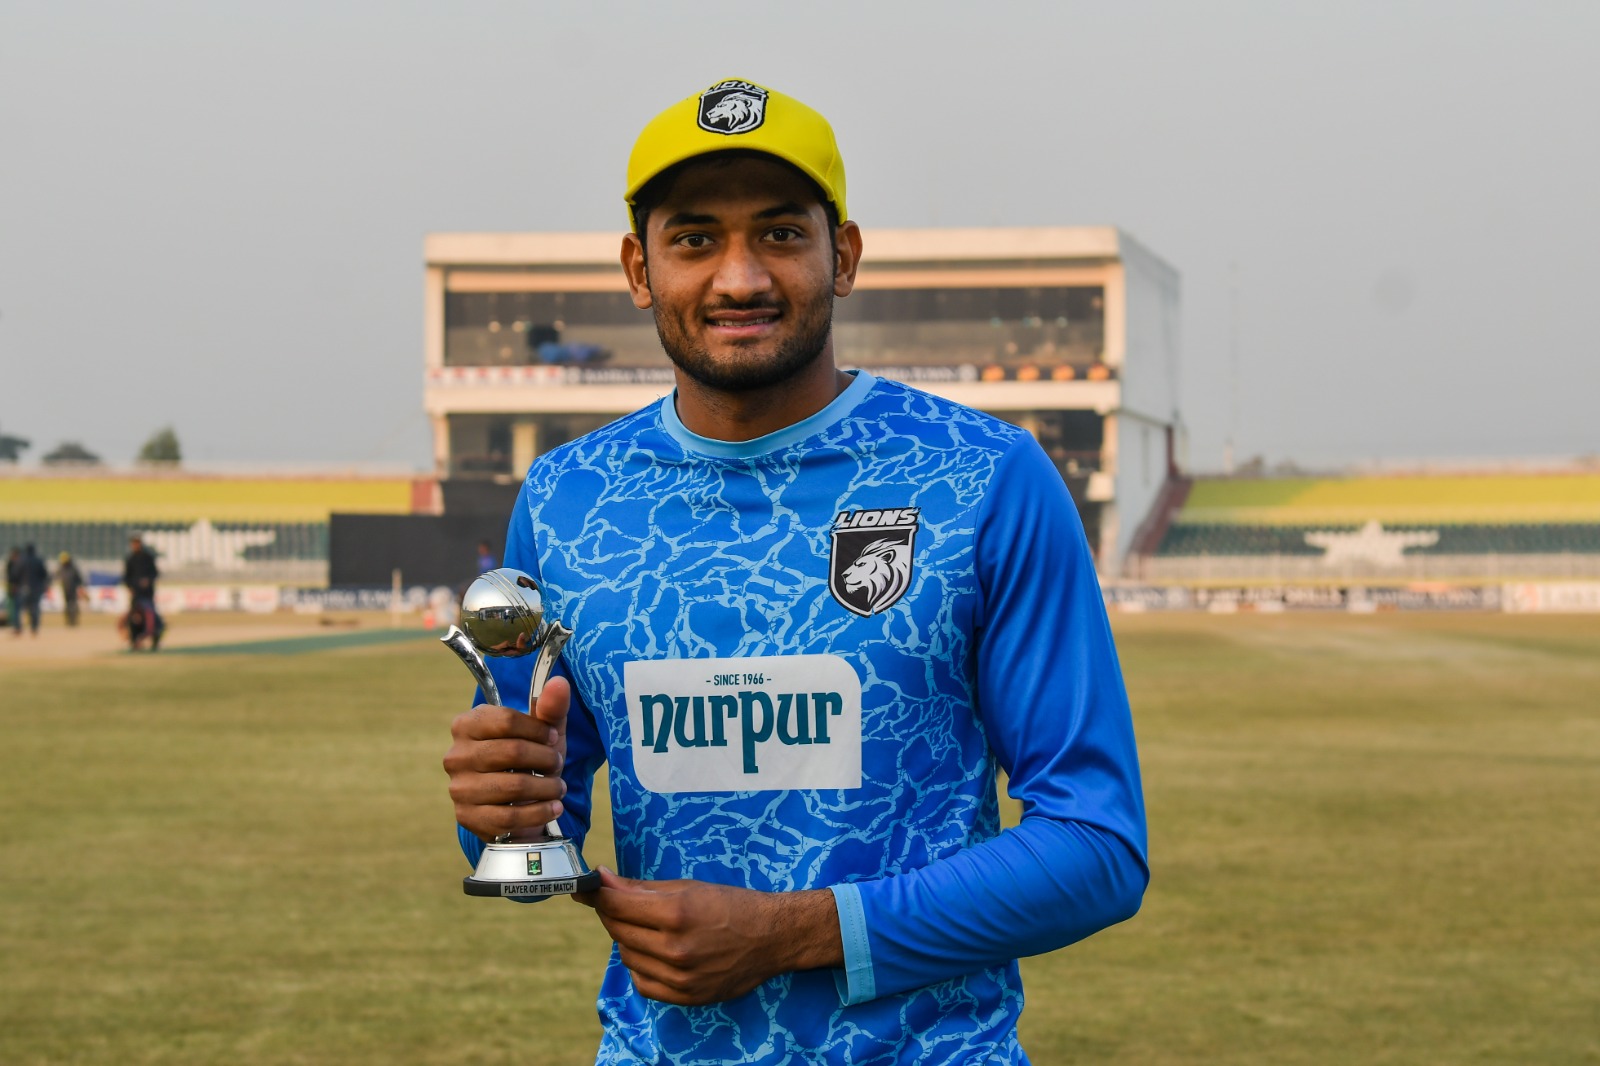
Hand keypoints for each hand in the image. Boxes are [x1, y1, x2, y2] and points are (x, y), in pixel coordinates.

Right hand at [443, 676, 569, 842]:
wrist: (516, 803)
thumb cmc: (529, 759)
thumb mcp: (542, 732)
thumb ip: (551, 708)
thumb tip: (559, 683)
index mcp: (467, 724)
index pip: (506, 720)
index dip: (539, 729)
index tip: (554, 737)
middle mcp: (456, 755)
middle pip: (512, 751)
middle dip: (546, 759)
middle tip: (558, 764)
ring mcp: (459, 788)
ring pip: (514, 786)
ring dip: (547, 787)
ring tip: (559, 787)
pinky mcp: (467, 817)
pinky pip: (509, 817)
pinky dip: (538, 813)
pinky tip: (553, 807)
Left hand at [575, 868, 841, 1004]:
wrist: (772, 938)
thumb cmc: (731, 905)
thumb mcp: (688, 887)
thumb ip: (640, 888)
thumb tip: (601, 880)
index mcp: (677, 913)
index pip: (616, 905)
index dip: (598, 893)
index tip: (590, 885)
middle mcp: (675, 948)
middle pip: (617, 930)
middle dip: (614, 913)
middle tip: (622, 902)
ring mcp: (680, 977)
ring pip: (627, 956)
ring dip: (629, 939)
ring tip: (651, 927)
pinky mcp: (685, 996)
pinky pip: (642, 982)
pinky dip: (642, 965)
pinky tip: (658, 951)